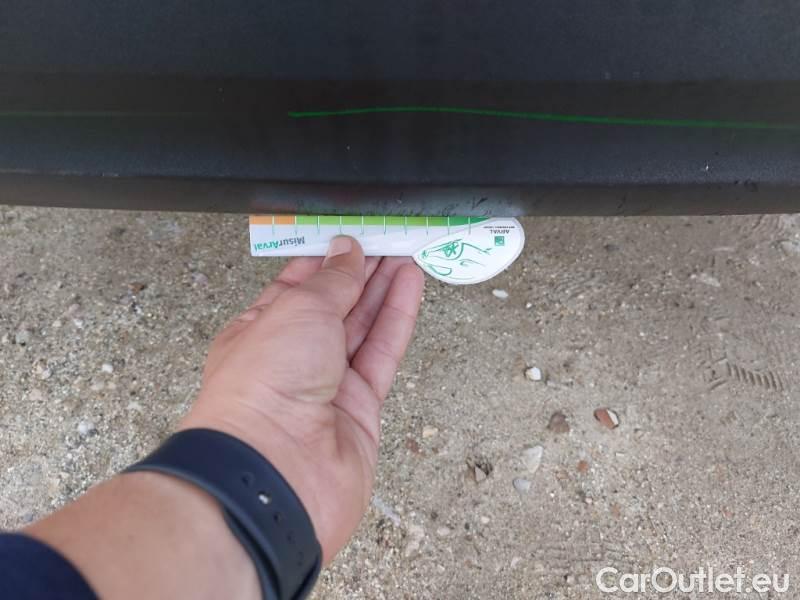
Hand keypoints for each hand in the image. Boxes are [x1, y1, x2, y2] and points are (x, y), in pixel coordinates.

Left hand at [181, 236, 424, 561]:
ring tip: (408, 251)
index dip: (327, 258)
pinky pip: (383, 352)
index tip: (354, 234)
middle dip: (361, 270)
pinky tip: (410, 285)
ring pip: (363, 326)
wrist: (278, 470)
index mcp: (259, 332)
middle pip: (334, 305)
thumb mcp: (296, 310)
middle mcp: (292, 358)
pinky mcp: (361, 407)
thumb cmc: (262, 387)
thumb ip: (331, 281)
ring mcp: (328, 384)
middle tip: (390, 237)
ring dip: (384, 287)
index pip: (297, 286)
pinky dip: (398, 317)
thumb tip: (347, 252)